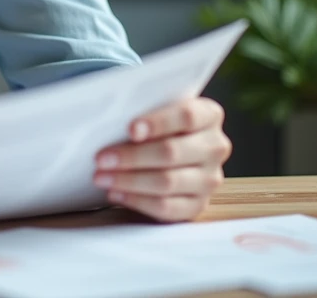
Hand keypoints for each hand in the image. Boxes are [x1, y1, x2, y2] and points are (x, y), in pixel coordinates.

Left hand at [93, 97, 231, 221]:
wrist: (166, 150)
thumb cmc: (154, 125)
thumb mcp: (154, 110)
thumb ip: (142, 109)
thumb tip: (109, 116)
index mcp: (209, 115)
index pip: (187, 116)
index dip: (158, 123)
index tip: (130, 130)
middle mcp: (215, 146)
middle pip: (172, 152)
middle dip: (132, 156)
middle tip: (101, 159)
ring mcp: (210, 179)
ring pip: (168, 182)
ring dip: (129, 181)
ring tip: (101, 177)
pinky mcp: (199, 205)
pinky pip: (167, 207)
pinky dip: (137, 201)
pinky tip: (115, 193)